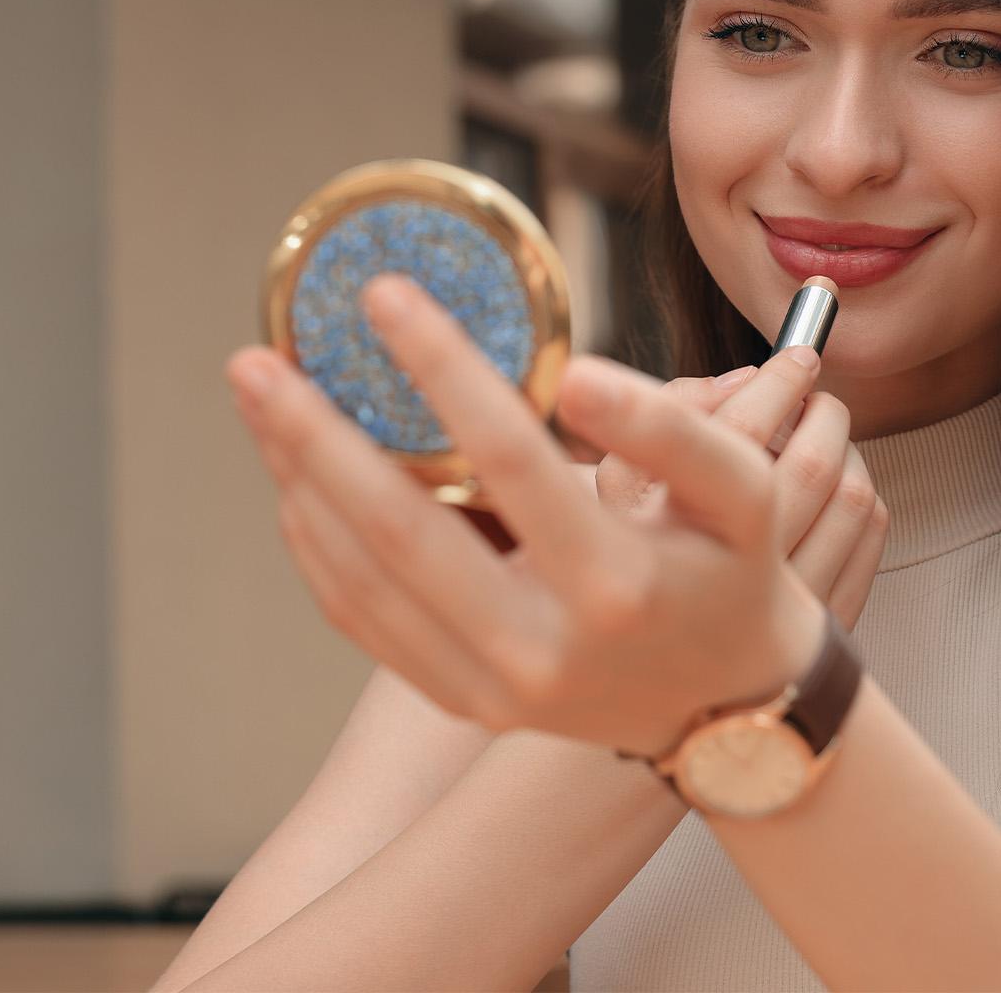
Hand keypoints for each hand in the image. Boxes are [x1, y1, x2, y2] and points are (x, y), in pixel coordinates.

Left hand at [229, 275, 827, 756]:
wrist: (730, 704)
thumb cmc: (733, 570)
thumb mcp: (745, 490)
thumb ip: (670, 429)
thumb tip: (575, 374)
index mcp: (614, 585)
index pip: (509, 459)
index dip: (441, 368)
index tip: (382, 296)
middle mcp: (540, 649)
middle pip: (398, 530)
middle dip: (314, 436)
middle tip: (255, 360)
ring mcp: (491, 685)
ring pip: (361, 578)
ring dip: (298, 481)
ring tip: (262, 399)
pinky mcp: (460, 699)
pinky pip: (362, 619)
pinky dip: (317, 545)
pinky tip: (296, 478)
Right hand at [597, 364, 888, 627]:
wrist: (644, 664)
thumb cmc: (625, 554)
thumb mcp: (611, 484)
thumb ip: (666, 418)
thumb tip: (744, 378)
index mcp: (675, 535)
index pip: (742, 436)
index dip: (778, 380)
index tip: (795, 354)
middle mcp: (738, 579)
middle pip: (814, 462)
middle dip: (821, 409)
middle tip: (811, 388)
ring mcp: (790, 608)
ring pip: (851, 496)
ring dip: (845, 446)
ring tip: (819, 431)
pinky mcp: (826, 626)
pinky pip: (870, 536)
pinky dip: (862, 493)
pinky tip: (835, 483)